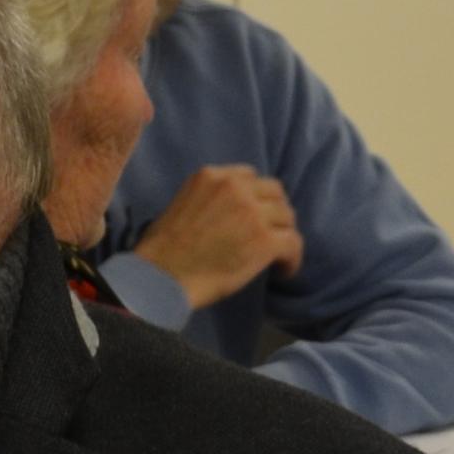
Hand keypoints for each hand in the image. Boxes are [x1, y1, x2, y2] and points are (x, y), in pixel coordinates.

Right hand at [133, 162, 302, 307]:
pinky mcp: (264, 240)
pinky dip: (292, 259)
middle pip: (275, 192)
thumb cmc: (163, 251)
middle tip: (271, 235)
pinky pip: (293, 243)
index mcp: (211, 176)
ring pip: (287, 217)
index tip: (255, 215)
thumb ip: (211, 199)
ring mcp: (252, 213)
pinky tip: (283, 271)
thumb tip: (235, 214)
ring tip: (277, 256)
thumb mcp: (182, 204)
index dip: (256, 198)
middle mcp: (234, 188)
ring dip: (284, 235)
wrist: (160, 277)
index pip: (250, 177)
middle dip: (275, 213)